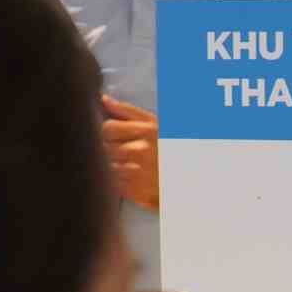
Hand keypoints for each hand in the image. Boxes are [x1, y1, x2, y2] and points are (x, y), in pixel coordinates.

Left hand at [101, 95, 159, 211]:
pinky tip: (130, 177)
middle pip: (105, 148)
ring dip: (113, 165)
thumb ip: (127, 111)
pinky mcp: (137, 192)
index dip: (107, 132)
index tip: (113, 136)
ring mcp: (138, 173)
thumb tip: (103, 99)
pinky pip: (114, 184)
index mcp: (146, 132)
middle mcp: (141, 152)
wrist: (188, 178)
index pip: (108, 128)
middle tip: (122, 151)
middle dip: (110, 148)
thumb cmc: (169, 148)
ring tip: (127, 164)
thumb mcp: (154, 124)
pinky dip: (118, 180)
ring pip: (108, 166)